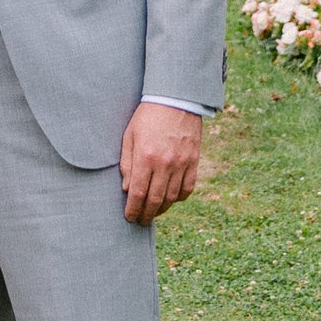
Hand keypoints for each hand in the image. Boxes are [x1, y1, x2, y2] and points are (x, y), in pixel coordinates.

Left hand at [121, 101, 203, 224]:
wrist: (176, 99)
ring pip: (172, 197)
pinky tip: (171, 199)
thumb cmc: (147, 116)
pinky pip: (188, 187)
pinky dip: (179, 197)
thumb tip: (127, 189)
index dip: (133, 209)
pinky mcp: (194, 160)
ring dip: (162, 209)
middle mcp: (165, 163)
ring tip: (153, 212)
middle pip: (155, 200)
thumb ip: (127, 163)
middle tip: (141, 221)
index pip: (138, 193)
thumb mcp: (130, 135)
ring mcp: (182, 163)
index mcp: (145, 157)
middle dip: (146, 215)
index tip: (129, 217)